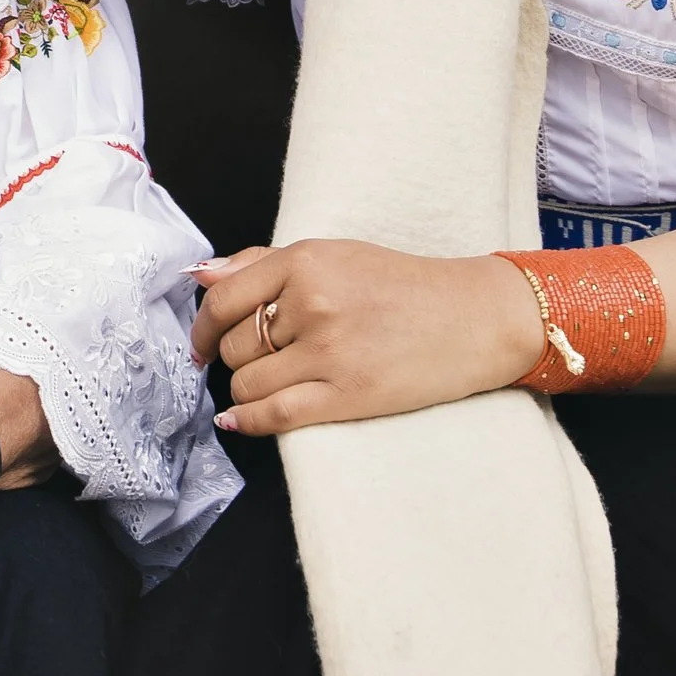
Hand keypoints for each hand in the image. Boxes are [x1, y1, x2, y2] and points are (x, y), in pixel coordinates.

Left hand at [192, 238, 543, 434]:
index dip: (202, 326)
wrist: (475, 318)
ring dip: (247, 388)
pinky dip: (248, 420)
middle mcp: (314, 303)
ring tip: (270, 383)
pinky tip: (240, 420)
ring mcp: (331, 351)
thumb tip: (200, 274)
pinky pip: (275, 414)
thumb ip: (263, 262)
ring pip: (248, 382)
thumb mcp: (335, 254)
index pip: (224, 298)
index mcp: (307, 261)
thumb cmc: (404, 285)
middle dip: (234, 357)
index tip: (200, 341)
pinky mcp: (349, 395)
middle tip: (254, 360)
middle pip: (235, 345)